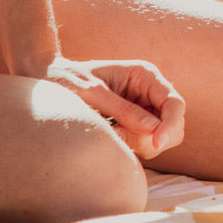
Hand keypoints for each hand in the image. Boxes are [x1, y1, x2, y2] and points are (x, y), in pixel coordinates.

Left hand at [42, 56, 185, 159]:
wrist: (46, 79)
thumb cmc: (67, 79)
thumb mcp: (93, 93)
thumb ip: (123, 111)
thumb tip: (153, 131)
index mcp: (145, 76)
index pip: (175, 103)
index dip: (170, 125)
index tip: (156, 143)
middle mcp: (150, 91)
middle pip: (175, 124)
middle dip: (154, 137)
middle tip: (120, 137)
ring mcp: (144, 108)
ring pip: (162, 137)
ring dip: (142, 143)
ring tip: (111, 135)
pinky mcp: (135, 123)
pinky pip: (146, 142)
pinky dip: (133, 146)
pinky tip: (111, 137)